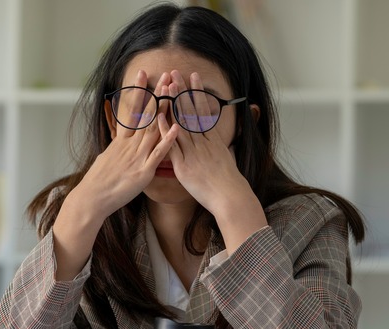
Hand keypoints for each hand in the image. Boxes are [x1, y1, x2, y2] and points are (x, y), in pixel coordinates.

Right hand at [71, 70, 178, 220]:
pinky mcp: (143, 171)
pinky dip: (167, 140)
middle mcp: (130, 145)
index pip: (131, 110)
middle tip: (165, 75)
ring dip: (165, 109)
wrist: (92, 198)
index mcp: (121, 141)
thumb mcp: (106, 158)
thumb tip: (119, 141)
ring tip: (174, 92)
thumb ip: (117, 148)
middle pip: (146, 114)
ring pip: (154, 129)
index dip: (138, 91)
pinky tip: (176, 127)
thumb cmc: (98, 181)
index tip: (143, 74)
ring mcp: (137, 156)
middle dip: (157, 94)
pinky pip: (158, 154)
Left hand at [159, 70, 266, 251]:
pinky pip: (172, 145)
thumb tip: (216, 140)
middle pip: (191, 112)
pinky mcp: (184, 165)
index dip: (197, 93)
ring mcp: (193, 152)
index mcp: (213, 140)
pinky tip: (158, 116)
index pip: (203, 110)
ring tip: (167, 86)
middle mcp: (203, 142)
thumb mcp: (226, 159)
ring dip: (173, 104)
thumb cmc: (229, 182)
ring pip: (181, 123)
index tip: (192, 77)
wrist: (230, 197)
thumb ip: (218, 147)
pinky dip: (165, 130)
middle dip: (183, 91)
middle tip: (175, 72)